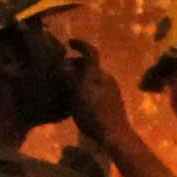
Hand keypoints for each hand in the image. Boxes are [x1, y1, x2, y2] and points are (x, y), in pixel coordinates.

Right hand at [59, 32, 140, 152]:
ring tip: (66, 85)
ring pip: (93, 77)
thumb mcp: (76, 95)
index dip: (81, 44)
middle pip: (90, 65)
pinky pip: (97, 87)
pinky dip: (86, 86)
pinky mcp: (114, 101)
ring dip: (80, 76)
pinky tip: (78, 98)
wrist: (115, 134)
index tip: (69, 43)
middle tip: (61, 70)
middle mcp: (107, 78)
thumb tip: (64, 63)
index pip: (91, 52)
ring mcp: (112, 89)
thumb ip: (70, 77)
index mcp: (98, 74)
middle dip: (76, 64)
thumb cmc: (93, 113)